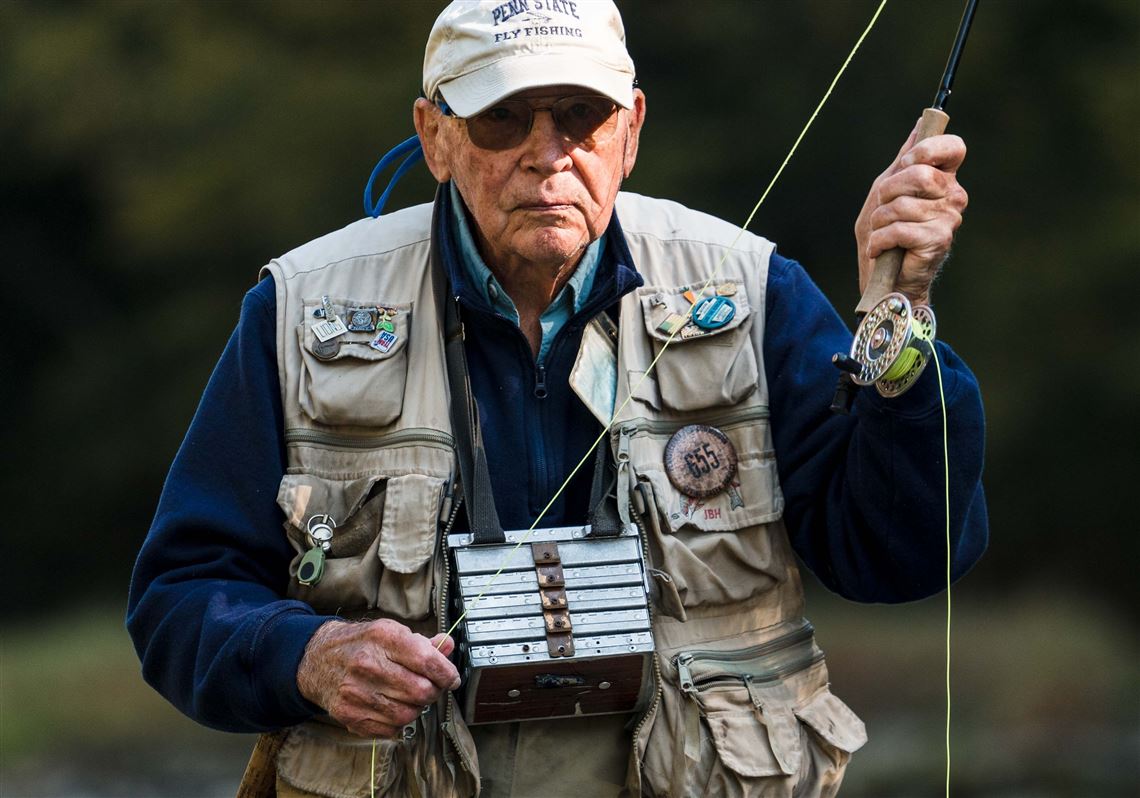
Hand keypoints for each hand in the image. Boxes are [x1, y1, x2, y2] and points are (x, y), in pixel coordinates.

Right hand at [296, 619, 460, 737]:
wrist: (319, 660)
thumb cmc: (361, 645)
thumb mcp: (391, 632)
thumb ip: (423, 643)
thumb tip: (448, 646)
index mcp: (383, 638)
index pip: (427, 661)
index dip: (447, 673)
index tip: (451, 678)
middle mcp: (368, 664)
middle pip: (421, 691)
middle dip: (434, 692)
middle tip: (431, 687)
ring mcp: (357, 692)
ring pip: (409, 714)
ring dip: (417, 708)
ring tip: (410, 696)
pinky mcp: (350, 715)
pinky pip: (391, 729)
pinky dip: (399, 722)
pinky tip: (393, 706)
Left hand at [854, 121, 968, 304]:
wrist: (886, 282)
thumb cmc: (885, 236)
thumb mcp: (887, 192)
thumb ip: (904, 160)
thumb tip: (922, 123)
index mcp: (944, 180)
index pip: (953, 147)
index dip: (925, 150)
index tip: (906, 164)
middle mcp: (953, 197)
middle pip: (919, 174)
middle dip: (887, 191)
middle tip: (883, 210)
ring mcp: (949, 219)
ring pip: (902, 204)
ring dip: (879, 222)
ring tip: (882, 235)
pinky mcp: (938, 240)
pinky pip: (899, 229)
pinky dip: (879, 241)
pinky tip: (880, 250)